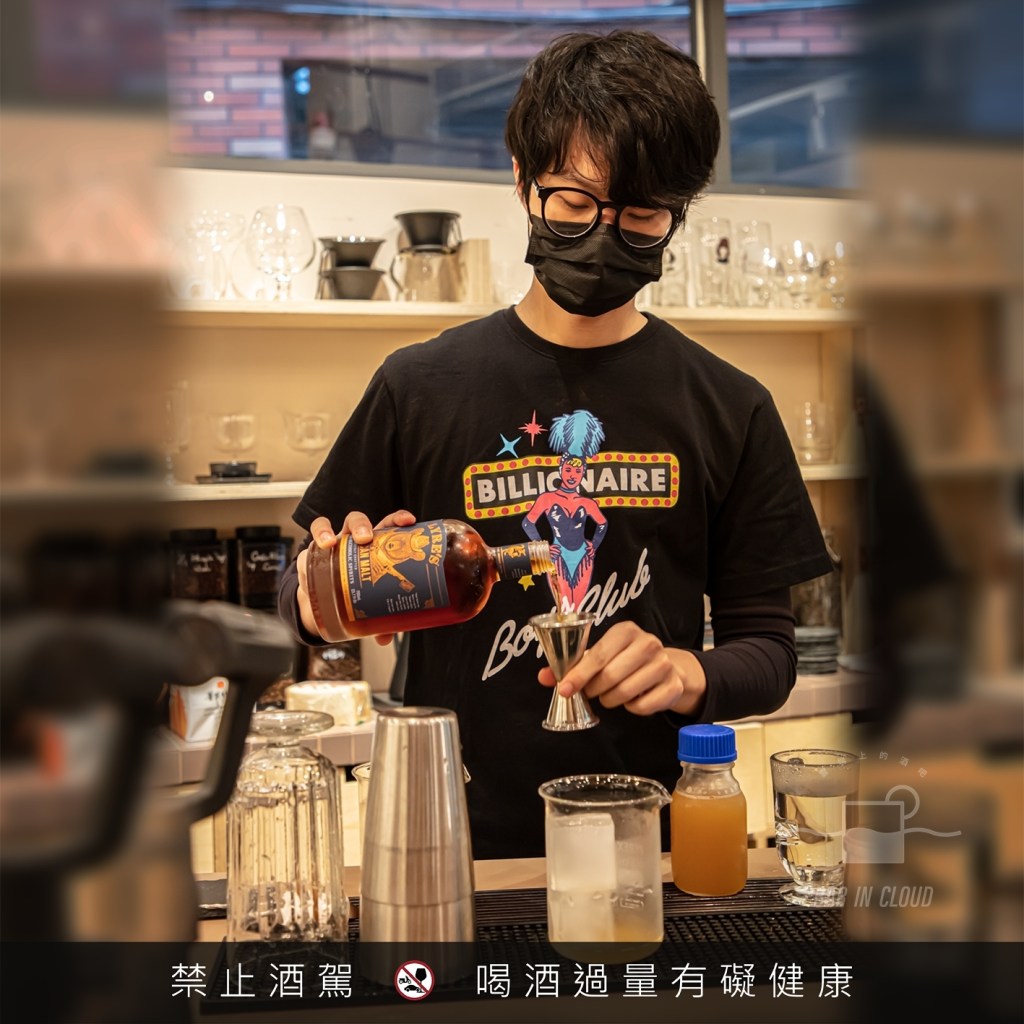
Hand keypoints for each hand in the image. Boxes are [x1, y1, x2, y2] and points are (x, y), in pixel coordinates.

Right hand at [296, 508, 415, 644]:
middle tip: (365, 538)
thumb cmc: (354, 593)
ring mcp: (328, 546)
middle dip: (361, 525)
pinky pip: (305, 551)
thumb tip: (385, 637)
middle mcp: (349, 540)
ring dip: (326, 531)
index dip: (397, 519)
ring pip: (324, 525)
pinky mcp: (308, 557)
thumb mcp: (369, 604)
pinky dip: (306, 559)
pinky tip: (310, 565)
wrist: (325, 602)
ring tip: (330, 543)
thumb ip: (380, 619)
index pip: (386, 524)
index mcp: (372, 545)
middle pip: (355, 521)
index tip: (408, 521)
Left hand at [537, 620, 706, 716]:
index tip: (564, 689)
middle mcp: (648, 643)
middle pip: (610, 676)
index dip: (578, 675)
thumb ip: (571, 665)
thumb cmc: (624, 659)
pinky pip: (642, 707)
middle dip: (594, 689)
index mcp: (626, 630)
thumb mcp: (600, 656)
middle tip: (591, 692)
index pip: (598, 655)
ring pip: (626, 693)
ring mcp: (664, 664)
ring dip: (611, 700)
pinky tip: (633, 698)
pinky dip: (632, 708)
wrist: (665, 667)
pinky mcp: (674, 685)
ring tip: (610, 694)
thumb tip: (543, 676)